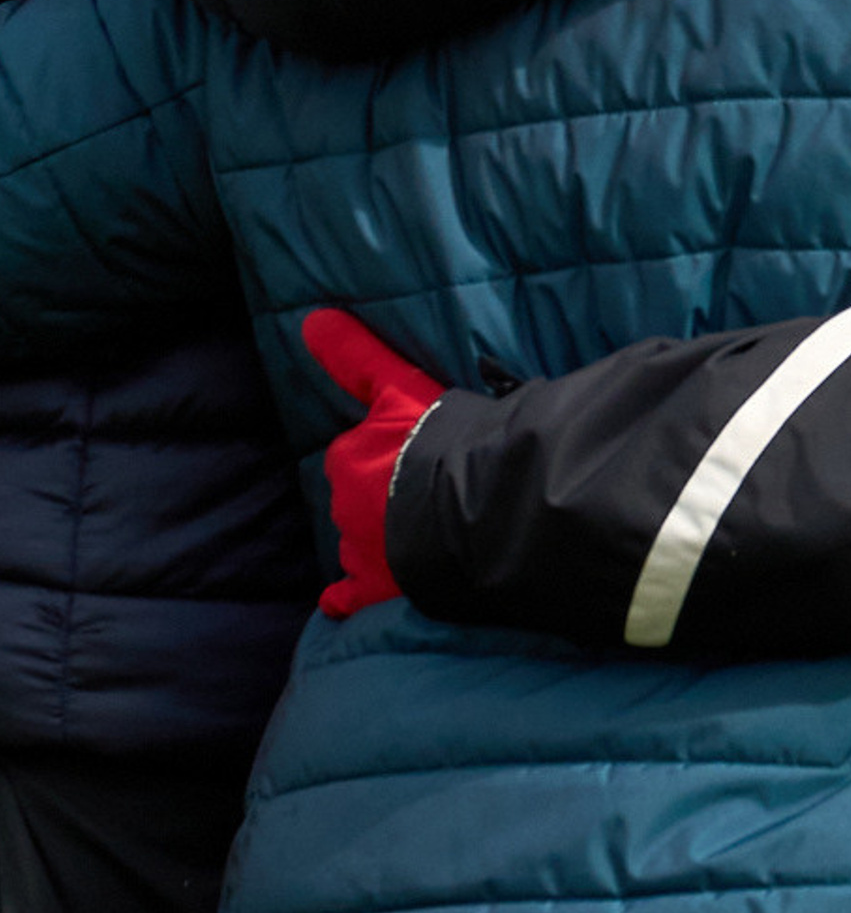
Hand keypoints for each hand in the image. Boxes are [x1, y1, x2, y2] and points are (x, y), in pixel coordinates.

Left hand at [301, 309, 444, 619]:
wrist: (477, 512)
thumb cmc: (452, 443)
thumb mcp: (407, 387)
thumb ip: (357, 356)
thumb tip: (310, 317)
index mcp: (351, 453)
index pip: (358, 443)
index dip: (382, 438)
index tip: (389, 421)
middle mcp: (344, 500)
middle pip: (358, 488)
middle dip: (384, 486)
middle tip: (428, 482)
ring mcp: (356, 547)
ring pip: (359, 534)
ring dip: (382, 531)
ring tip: (427, 528)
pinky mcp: (371, 587)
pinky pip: (345, 593)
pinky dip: (347, 593)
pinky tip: (352, 595)